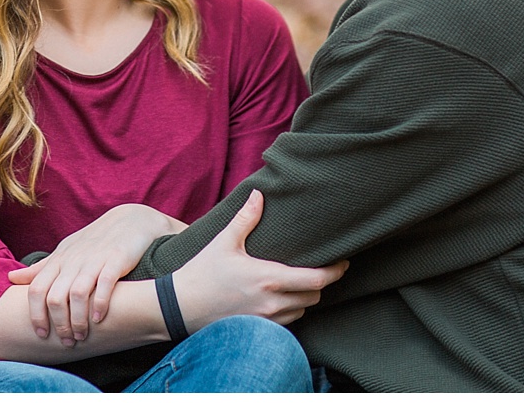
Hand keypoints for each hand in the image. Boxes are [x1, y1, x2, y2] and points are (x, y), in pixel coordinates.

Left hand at [8, 203, 185, 345]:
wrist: (129, 220)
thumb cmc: (93, 241)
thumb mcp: (64, 252)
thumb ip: (40, 268)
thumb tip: (11, 278)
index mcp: (58, 260)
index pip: (36, 289)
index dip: (35, 314)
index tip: (42, 334)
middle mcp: (73, 260)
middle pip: (55, 297)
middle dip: (58, 324)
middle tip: (65, 342)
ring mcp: (94, 259)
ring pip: (77, 294)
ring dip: (77, 320)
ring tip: (81, 335)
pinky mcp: (116, 260)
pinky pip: (104, 283)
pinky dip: (99, 303)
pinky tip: (99, 318)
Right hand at [173, 189, 348, 329]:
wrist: (180, 307)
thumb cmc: (202, 272)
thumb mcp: (224, 241)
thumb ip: (246, 218)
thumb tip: (259, 194)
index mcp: (269, 278)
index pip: (316, 279)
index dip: (335, 272)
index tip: (343, 262)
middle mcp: (273, 302)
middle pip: (314, 296)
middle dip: (320, 283)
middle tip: (321, 268)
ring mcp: (267, 320)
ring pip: (302, 310)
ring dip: (305, 298)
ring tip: (300, 282)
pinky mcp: (259, 330)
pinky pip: (288, 322)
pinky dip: (291, 310)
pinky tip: (282, 298)